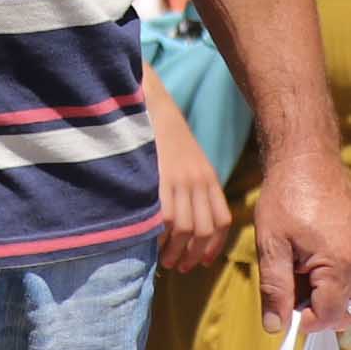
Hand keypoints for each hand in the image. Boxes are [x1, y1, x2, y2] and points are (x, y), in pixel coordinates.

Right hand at [149, 86, 229, 273]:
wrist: (147, 102)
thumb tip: (185, 218)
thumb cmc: (160, 130)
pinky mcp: (160, 177)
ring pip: (187, 228)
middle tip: (179, 266)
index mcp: (207, 176)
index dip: (212, 246)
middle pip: (205, 230)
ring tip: (164, 259)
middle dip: (193, 254)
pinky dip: (161, 234)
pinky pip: (166, 216)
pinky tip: (151, 240)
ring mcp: (179, 179)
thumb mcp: (186, 157)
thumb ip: (190, 183)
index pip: (220, 221)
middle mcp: (198, 181)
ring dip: (176, 249)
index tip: (200, 261)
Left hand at [254, 149, 350, 336]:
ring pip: (340, 290)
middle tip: (285, 281)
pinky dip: (324, 271)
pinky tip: (305, 253)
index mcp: (339, 266)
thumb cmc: (286, 197)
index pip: (329, 315)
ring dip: (316, 286)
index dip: (304, 320)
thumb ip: (275, 288)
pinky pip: (343, 271)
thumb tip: (276, 326)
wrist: (306, 163)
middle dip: (310, 303)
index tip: (283, 311)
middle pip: (338, 306)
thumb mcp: (271, 244)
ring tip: (294, 261)